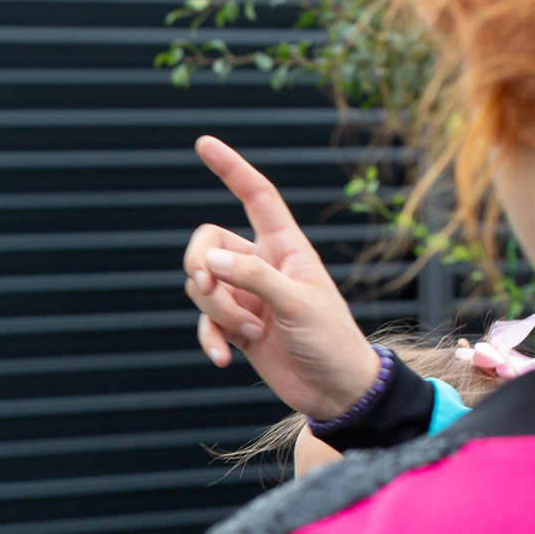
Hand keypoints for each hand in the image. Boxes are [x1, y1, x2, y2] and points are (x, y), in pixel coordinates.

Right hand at [184, 136, 377, 420]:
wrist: (334, 390)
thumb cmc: (330, 340)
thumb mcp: (298, 304)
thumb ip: (254, 278)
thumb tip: (209, 260)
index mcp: (285, 248)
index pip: (255, 196)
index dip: (231, 168)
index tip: (204, 143)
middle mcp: (262, 266)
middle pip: (208, 243)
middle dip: (200, 265)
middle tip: (208, 286)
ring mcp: (246, 296)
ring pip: (202, 284)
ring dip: (214, 310)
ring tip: (246, 334)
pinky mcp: (236, 327)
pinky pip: (204, 322)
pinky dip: (208, 339)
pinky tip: (224, 359)